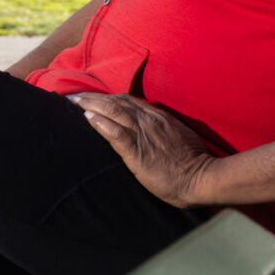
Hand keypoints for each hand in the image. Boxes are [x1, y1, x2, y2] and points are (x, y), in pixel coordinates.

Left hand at [74, 92, 217, 206]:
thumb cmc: (192, 162)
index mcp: (159, 117)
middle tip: (73, 95)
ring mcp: (144, 134)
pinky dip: (101, 124)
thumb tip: (149, 126)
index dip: (107, 97)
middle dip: (93, 97)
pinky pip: (117, 133)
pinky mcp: (139, 151)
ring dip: (91, 105)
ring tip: (73, 101)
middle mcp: (150, 120)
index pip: (127, 101)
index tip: (91, 96)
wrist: (202, 178)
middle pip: (116, 102)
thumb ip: (161, 128)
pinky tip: (88, 118)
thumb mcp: (177, 136)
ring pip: (114, 111)